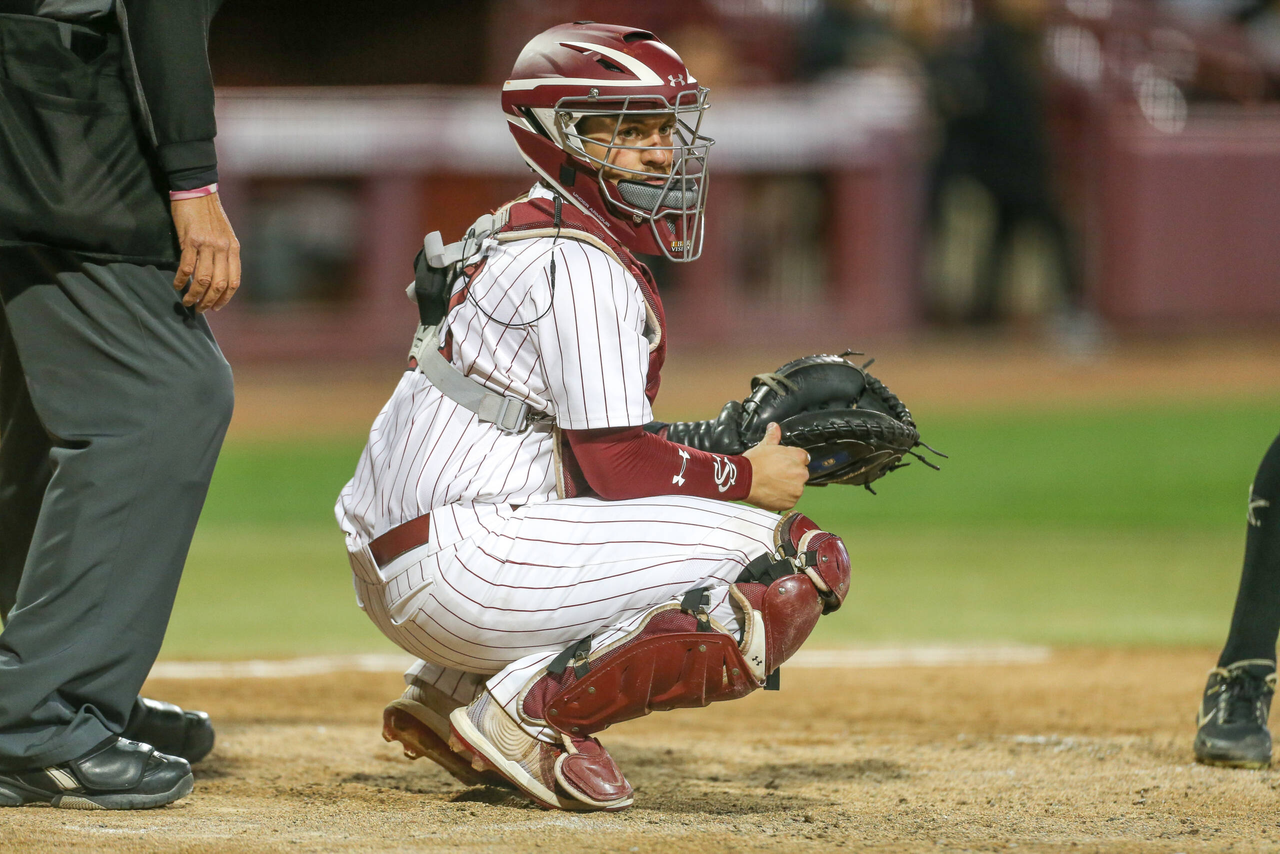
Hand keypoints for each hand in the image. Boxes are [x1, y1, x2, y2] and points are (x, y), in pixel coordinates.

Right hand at [170, 193, 240, 311]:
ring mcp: (207, 245)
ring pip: (203, 279)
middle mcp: (223, 248)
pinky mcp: (190, 240)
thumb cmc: (209, 214)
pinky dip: (181, 279)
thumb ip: (224, 254)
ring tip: (187, 302)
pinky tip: (177, 285)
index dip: (225, 298)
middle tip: (199, 309)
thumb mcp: (224, 234)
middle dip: (209, 301)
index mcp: (234, 249)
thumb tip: (217, 277)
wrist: (197, 191)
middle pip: (219, 284)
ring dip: (194, 294)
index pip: (234, 281)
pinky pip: (186, 266)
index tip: (216, 307)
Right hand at [743, 422, 808, 511]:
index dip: (791, 461)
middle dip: (791, 474)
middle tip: (775, 474)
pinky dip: (783, 498)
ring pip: (795, 488)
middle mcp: (801, 473)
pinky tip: (772, 493)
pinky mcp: (790, 502)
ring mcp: (797, 489)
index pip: (803, 458)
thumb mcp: (764, 445)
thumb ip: (773, 436)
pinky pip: (790, 500)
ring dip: (788, 487)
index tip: (783, 464)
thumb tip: (774, 426)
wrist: (744, 480)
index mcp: (798, 457)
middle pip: (801, 474)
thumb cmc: (753, 462)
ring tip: (772, 484)